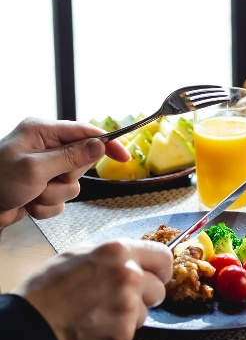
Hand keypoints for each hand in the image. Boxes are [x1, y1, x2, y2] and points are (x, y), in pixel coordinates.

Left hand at [0, 117, 129, 225]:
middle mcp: (45, 148)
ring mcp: (43, 169)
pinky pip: (60, 200)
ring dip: (54, 195)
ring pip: (72, 185)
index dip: (107, 144)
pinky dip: (46, 207)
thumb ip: (70, 156)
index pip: (85, 132)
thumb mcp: (35, 168)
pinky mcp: (40, 188)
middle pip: (81, 162)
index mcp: (42, 132)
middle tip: (45, 182)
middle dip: (67, 178)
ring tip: (31, 195)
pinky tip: (28, 205)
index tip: (124, 158)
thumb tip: (100, 144)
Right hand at [12, 238, 172, 339]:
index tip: (157, 276)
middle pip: (158, 290)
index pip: (164, 257)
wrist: (29, 324)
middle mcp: (129, 276)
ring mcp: (127, 307)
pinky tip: (93, 328)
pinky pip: (128, 333)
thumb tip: (133, 259)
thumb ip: (113, 256)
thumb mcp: (79, 254)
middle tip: (119, 300)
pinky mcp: (122, 334)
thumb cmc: (47, 288)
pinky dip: (114, 334)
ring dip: (127, 316)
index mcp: (119, 252)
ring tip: (98, 314)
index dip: (161, 269)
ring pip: (143, 314)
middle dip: (144, 296)